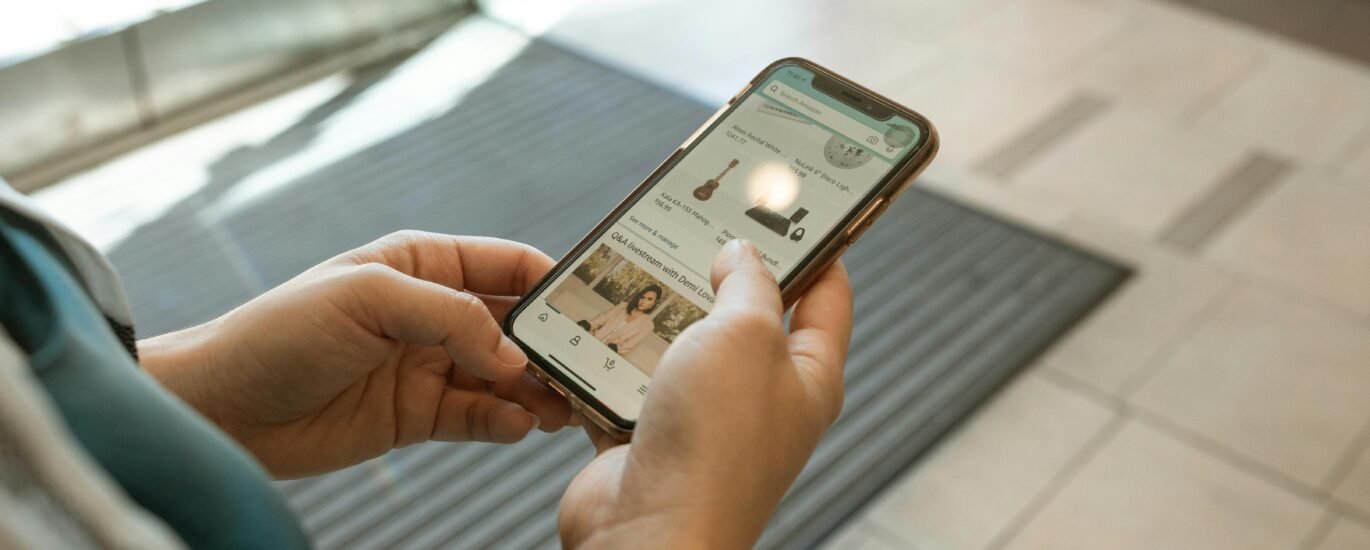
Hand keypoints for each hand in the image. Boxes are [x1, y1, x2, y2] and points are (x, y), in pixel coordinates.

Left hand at [140, 231, 573, 477]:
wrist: (222, 408)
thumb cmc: (279, 332)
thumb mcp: (368, 299)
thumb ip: (450, 318)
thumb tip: (513, 356)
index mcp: (424, 265)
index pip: (510, 265)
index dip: (557, 283)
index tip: (600, 308)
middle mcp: (433, 314)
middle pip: (518, 326)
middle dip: (557, 346)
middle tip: (595, 369)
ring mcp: (428, 366)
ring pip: (506, 377)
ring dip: (539, 390)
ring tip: (568, 407)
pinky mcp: (417, 415)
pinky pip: (478, 417)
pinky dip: (505, 423)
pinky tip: (521, 426)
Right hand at [558, 240, 852, 547]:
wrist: (648, 534)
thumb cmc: (714, 445)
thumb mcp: (745, 334)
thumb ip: (748, 283)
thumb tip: (741, 254)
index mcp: (808, 375)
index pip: (827, 294)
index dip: (816, 243)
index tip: (795, 202)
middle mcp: (761, 399)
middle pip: (746, 316)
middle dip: (719, 271)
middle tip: (700, 224)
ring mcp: (704, 420)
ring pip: (680, 345)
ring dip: (656, 313)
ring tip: (637, 270)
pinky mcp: (650, 436)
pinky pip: (629, 382)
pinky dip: (610, 358)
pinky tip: (596, 328)